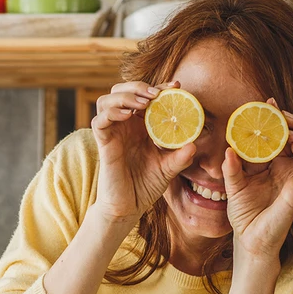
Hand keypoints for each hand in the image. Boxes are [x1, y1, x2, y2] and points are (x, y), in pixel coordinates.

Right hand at [92, 81, 196, 225]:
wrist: (129, 207)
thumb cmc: (146, 186)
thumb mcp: (169, 169)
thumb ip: (181, 157)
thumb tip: (193, 145)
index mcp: (140, 125)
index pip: (145, 96)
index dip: (159, 87)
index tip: (176, 86)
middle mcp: (124, 125)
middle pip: (121, 90)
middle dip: (138, 86)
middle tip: (156, 95)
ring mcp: (112, 133)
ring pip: (106, 100)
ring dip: (124, 96)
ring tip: (142, 104)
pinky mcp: (103, 143)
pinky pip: (99, 121)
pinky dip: (111, 113)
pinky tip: (127, 116)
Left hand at [223, 107, 292, 259]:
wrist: (249, 240)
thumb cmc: (244, 216)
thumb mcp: (233, 187)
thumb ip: (232, 168)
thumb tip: (229, 148)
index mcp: (276, 165)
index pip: (282, 136)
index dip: (278, 118)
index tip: (267, 102)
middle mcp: (291, 169)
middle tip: (279, 111)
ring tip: (288, 126)